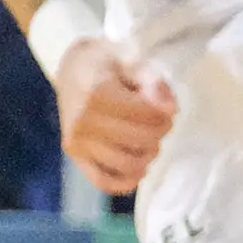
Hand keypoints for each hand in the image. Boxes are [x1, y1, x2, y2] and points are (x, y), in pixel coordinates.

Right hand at [57, 38, 177, 193]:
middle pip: (143, 141)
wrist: (73, 70)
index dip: (166, 112)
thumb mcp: (131, 60)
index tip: (166, 105)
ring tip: (147, 139)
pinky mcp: (75, 157)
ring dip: (148, 155)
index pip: (149, 116)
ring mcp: (78, 142)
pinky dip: (126, 181)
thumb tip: (169, 109)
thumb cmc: (107, 63)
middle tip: (159, 122)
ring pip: (128, 165)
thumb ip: (152, 82)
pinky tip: (138, 168)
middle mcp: (85, 121)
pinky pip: (104, 182)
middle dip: (160, 131)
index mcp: (98, 94)